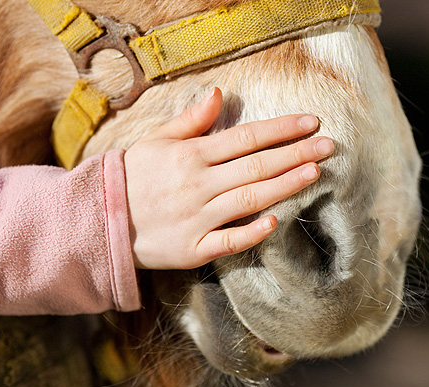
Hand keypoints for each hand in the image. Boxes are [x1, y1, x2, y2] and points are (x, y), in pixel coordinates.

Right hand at [124, 88, 332, 269]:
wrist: (99, 221)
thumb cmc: (132, 177)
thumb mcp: (156, 141)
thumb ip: (190, 121)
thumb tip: (218, 94)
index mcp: (190, 155)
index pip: (246, 137)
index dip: (282, 129)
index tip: (312, 122)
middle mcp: (197, 185)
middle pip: (256, 166)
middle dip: (296, 154)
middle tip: (329, 146)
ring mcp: (196, 219)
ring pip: (249, 200)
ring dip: (284, 185)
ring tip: (315, 173)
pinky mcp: (192, 249)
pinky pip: (227, 242)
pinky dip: (252, 233)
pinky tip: (276, 220)